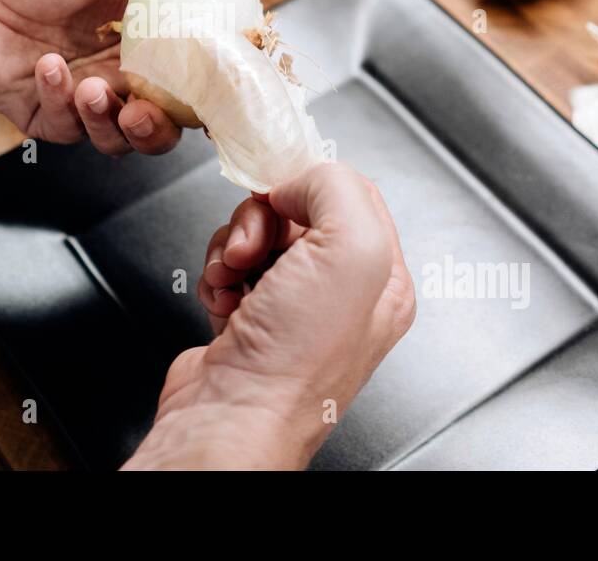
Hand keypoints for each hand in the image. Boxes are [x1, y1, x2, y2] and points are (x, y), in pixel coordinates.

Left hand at [0, 0, 257, 154]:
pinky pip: (66, 128)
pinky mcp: (48, 118)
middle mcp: (127, 81)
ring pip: (117, 141)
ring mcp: (88, 103)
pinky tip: (47, 66)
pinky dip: (59, 99)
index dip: (215, 97)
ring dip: (109, 123)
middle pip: (164, 129)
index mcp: (156, 46)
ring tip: (95, 89)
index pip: (200, 85)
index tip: (218, 92)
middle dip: (158, 131)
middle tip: (145, 113)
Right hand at [123, 163, 415, 469]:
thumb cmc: (295, 360)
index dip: (309, 183)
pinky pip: (227, 268)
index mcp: (381, 278)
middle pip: (297, 211)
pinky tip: (222, 300)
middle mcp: (341, 294)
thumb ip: (336, 188)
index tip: (283, 192)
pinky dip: (216, 275)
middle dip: (262, 220)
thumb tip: (299, 179)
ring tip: (234, 278)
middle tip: (254, 248)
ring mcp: (292, 308)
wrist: (231, 419)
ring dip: (233, 246)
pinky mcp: (248, 319)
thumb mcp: (350, 249)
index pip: (352, 193)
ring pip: (256, 236)